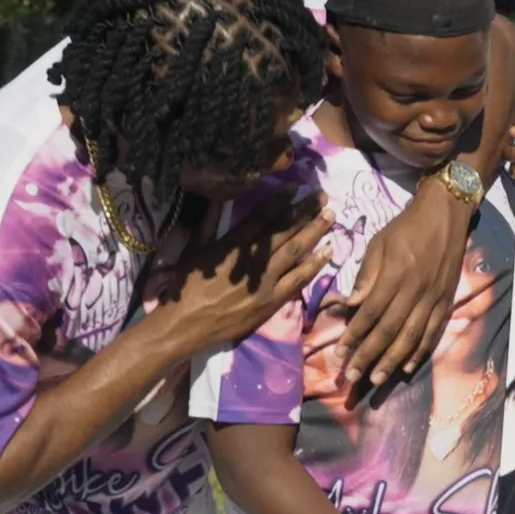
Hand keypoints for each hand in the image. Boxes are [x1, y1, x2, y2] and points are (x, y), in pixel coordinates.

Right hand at [163, 190, 334, 350]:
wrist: (183, 326)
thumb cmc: (184, 288)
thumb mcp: (193, 251)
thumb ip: (207, 224)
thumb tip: (215, 199)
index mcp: (230, 246)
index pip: (260, 218)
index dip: (279, 201)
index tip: (295, 187)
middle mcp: (251, 261)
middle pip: (283, 231)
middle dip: (304, 212)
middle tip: (322, 197)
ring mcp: (264, 281)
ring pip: (294, 251)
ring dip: (314, 232)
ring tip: (330, 216)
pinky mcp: (271, 301)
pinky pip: (298, 280)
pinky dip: (314, 265)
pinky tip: (329, 251)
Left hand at [335, 185, 466, 400]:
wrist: (446, 214)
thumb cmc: (406, 227)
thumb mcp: (379, 243)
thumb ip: (367, 275)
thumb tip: (352, 303)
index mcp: (395, 276)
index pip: (370, 313)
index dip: (354, 336)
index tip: (339, 354)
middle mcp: (415, 291)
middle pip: (389, 331)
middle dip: (369, 356)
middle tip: (352, 376)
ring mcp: (433, 298)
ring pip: (411, 337)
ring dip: (392, 361)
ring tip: (376, 380)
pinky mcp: (446, 301)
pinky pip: (433, 331)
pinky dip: (420, 351)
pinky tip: (407, 367)